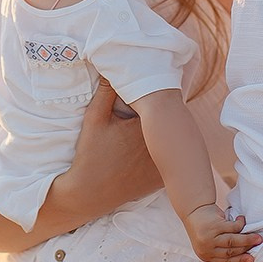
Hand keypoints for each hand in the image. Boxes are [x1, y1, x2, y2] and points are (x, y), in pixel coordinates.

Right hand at [60, 77, 160, 213]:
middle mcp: (158, 147)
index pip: (161, 105)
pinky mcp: (161, 179)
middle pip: (170, 124)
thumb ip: (105, 92)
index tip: (155, 92)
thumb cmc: (90, 154)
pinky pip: (170, 162)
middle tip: (160, 106)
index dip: (158, 98)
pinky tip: (159, 151)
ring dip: (168, 135)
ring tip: (163, 127)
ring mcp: (162, 166)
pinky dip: (166, 155)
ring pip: (172, 144)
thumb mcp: (94, 119)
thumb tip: (112, 68)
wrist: (90, 192)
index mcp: (144, 127)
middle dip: (165, 115)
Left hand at [184, 203, 260, 261]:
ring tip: (258, 237)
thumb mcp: (211, 241)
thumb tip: (246, 254)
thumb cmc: (205, 226)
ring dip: (247, 239)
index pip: (225, 261)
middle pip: (231, 251)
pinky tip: (242, 219)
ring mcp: (209, 238)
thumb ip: (223, 248)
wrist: (193, 208)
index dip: (240, 260)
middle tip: (259, 244)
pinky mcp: (214, 226)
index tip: (252, 259)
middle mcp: (205, 249)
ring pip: (233, 241)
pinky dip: (240, 224)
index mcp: (205, 256)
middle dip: (246, 248)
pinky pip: (232, 227)